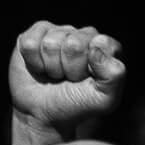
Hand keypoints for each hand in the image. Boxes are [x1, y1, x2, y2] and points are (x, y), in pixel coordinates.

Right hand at [9, 21, 125, 144]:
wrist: (44, 113)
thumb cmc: (77, 104)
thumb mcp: (105, 99)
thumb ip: (114, 75)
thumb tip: (96, 48)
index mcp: (106, 48)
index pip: (102, 43)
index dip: (92, 66)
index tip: (89, 79)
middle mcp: (84, 35)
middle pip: (74, 44)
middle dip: (70, 68)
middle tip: (70, 79)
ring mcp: (59, 32)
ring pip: (51, 44)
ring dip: (52, 67)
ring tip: (56, 75)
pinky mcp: (35, 34)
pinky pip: (30, 44)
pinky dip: (34, 62)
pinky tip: (40, 68)